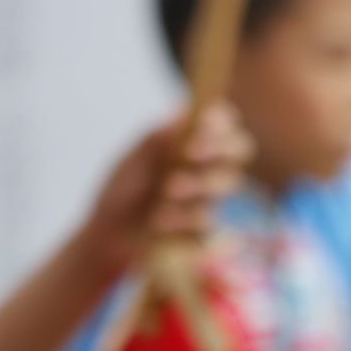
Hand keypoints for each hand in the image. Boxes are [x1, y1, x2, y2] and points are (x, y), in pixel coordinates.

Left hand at [73, 108, 250, 283]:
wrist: (110, 233)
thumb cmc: (122, 192)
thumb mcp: (131, 162)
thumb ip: (154, 141)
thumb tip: (179, 117)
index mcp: (191, 145)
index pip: (223, 124)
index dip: (221, 120)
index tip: (205, 121)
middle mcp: (207, 167)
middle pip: (240, 148)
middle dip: (218, 148)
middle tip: (190, 154)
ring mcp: (210, 197)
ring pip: (227, 181)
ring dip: (198, 184)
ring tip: (168, 192)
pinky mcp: (207, 229)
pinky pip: (211, 220)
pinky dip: (184, 218)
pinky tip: (161, 221)